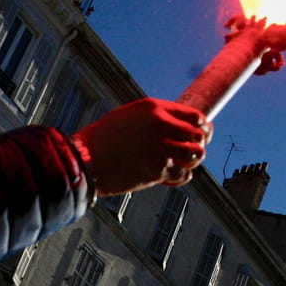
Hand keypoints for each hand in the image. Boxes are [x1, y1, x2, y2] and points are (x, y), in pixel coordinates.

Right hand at [72, 98, 210, 195]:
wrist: (84, 160)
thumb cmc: (101, 140)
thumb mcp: (128, 116)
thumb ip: (154, 117)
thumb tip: (176, 125)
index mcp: (154, 108)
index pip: (195, 115)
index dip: (201, 127)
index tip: (199, 134)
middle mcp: (162, 125)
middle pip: (199, 134)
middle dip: (198, 144)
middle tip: (190, 152)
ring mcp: (161, 147)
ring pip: (196, 155)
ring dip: (192, 161)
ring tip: (181, 164)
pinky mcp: (157, 170)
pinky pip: (183, 174)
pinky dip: (180, 177)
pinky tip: (171, 176)